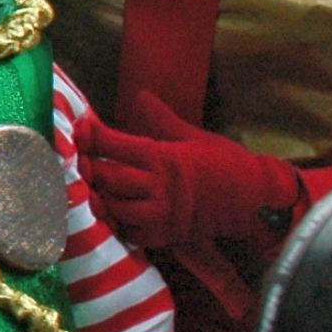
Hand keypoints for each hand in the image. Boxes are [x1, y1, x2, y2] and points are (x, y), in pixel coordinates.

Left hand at [90, 91, 299, 247]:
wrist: (254, 200)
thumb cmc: (225, 164)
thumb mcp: (193, 136)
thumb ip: (161, 119)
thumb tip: (142, 96)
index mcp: (163, 157)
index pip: (116, 144)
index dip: (93, 136)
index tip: (81, 128)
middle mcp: (158, 186)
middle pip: (108, 176)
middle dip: (89, 167)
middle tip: (77, 158)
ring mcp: (161, 214)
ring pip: (114, 206)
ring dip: (100, 196)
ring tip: (90, 186)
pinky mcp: (165, 235)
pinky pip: (130, 232)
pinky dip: (118, 223)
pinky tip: (113, 212)